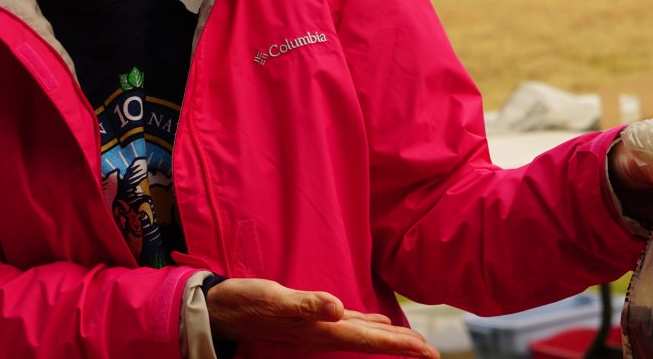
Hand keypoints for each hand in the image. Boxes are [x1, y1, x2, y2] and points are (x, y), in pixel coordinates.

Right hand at [206, 278, 439, 357]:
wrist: (220, 309)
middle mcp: (323, 331)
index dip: (399, 345)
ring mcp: (317, 326)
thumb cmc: (246, 303)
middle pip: (371, 341)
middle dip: (402, 346)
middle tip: (433, 352)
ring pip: (362, 334)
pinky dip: (366, 323)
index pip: (368, 339)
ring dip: (388, 338)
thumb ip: (306, 304)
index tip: (427, 352)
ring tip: (413, 341)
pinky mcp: (310, 317)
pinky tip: (374, 320)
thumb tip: (338, 307)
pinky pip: (347, 324)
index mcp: (320, 329)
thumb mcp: (275, 299)